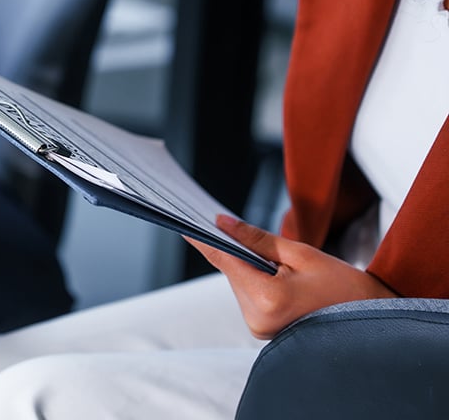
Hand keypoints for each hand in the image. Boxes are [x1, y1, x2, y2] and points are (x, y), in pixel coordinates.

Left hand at [188, 215, 396, 339]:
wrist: (370, 318)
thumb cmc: (341, 284)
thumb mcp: (300, 253)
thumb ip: (256, 238)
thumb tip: (221, 223)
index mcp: (268, 299)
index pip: (224, 261)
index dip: (203, 239)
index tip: (182, 222)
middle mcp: (257, 319)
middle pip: (231, 271)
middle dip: (238, 251)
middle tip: (250, 235)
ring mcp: (259, 328)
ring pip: (239, 282)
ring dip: (249, 267)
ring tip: (281, 265)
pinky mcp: (262, 330)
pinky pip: (248, 295)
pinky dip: (255, 280)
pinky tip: (275, 274)